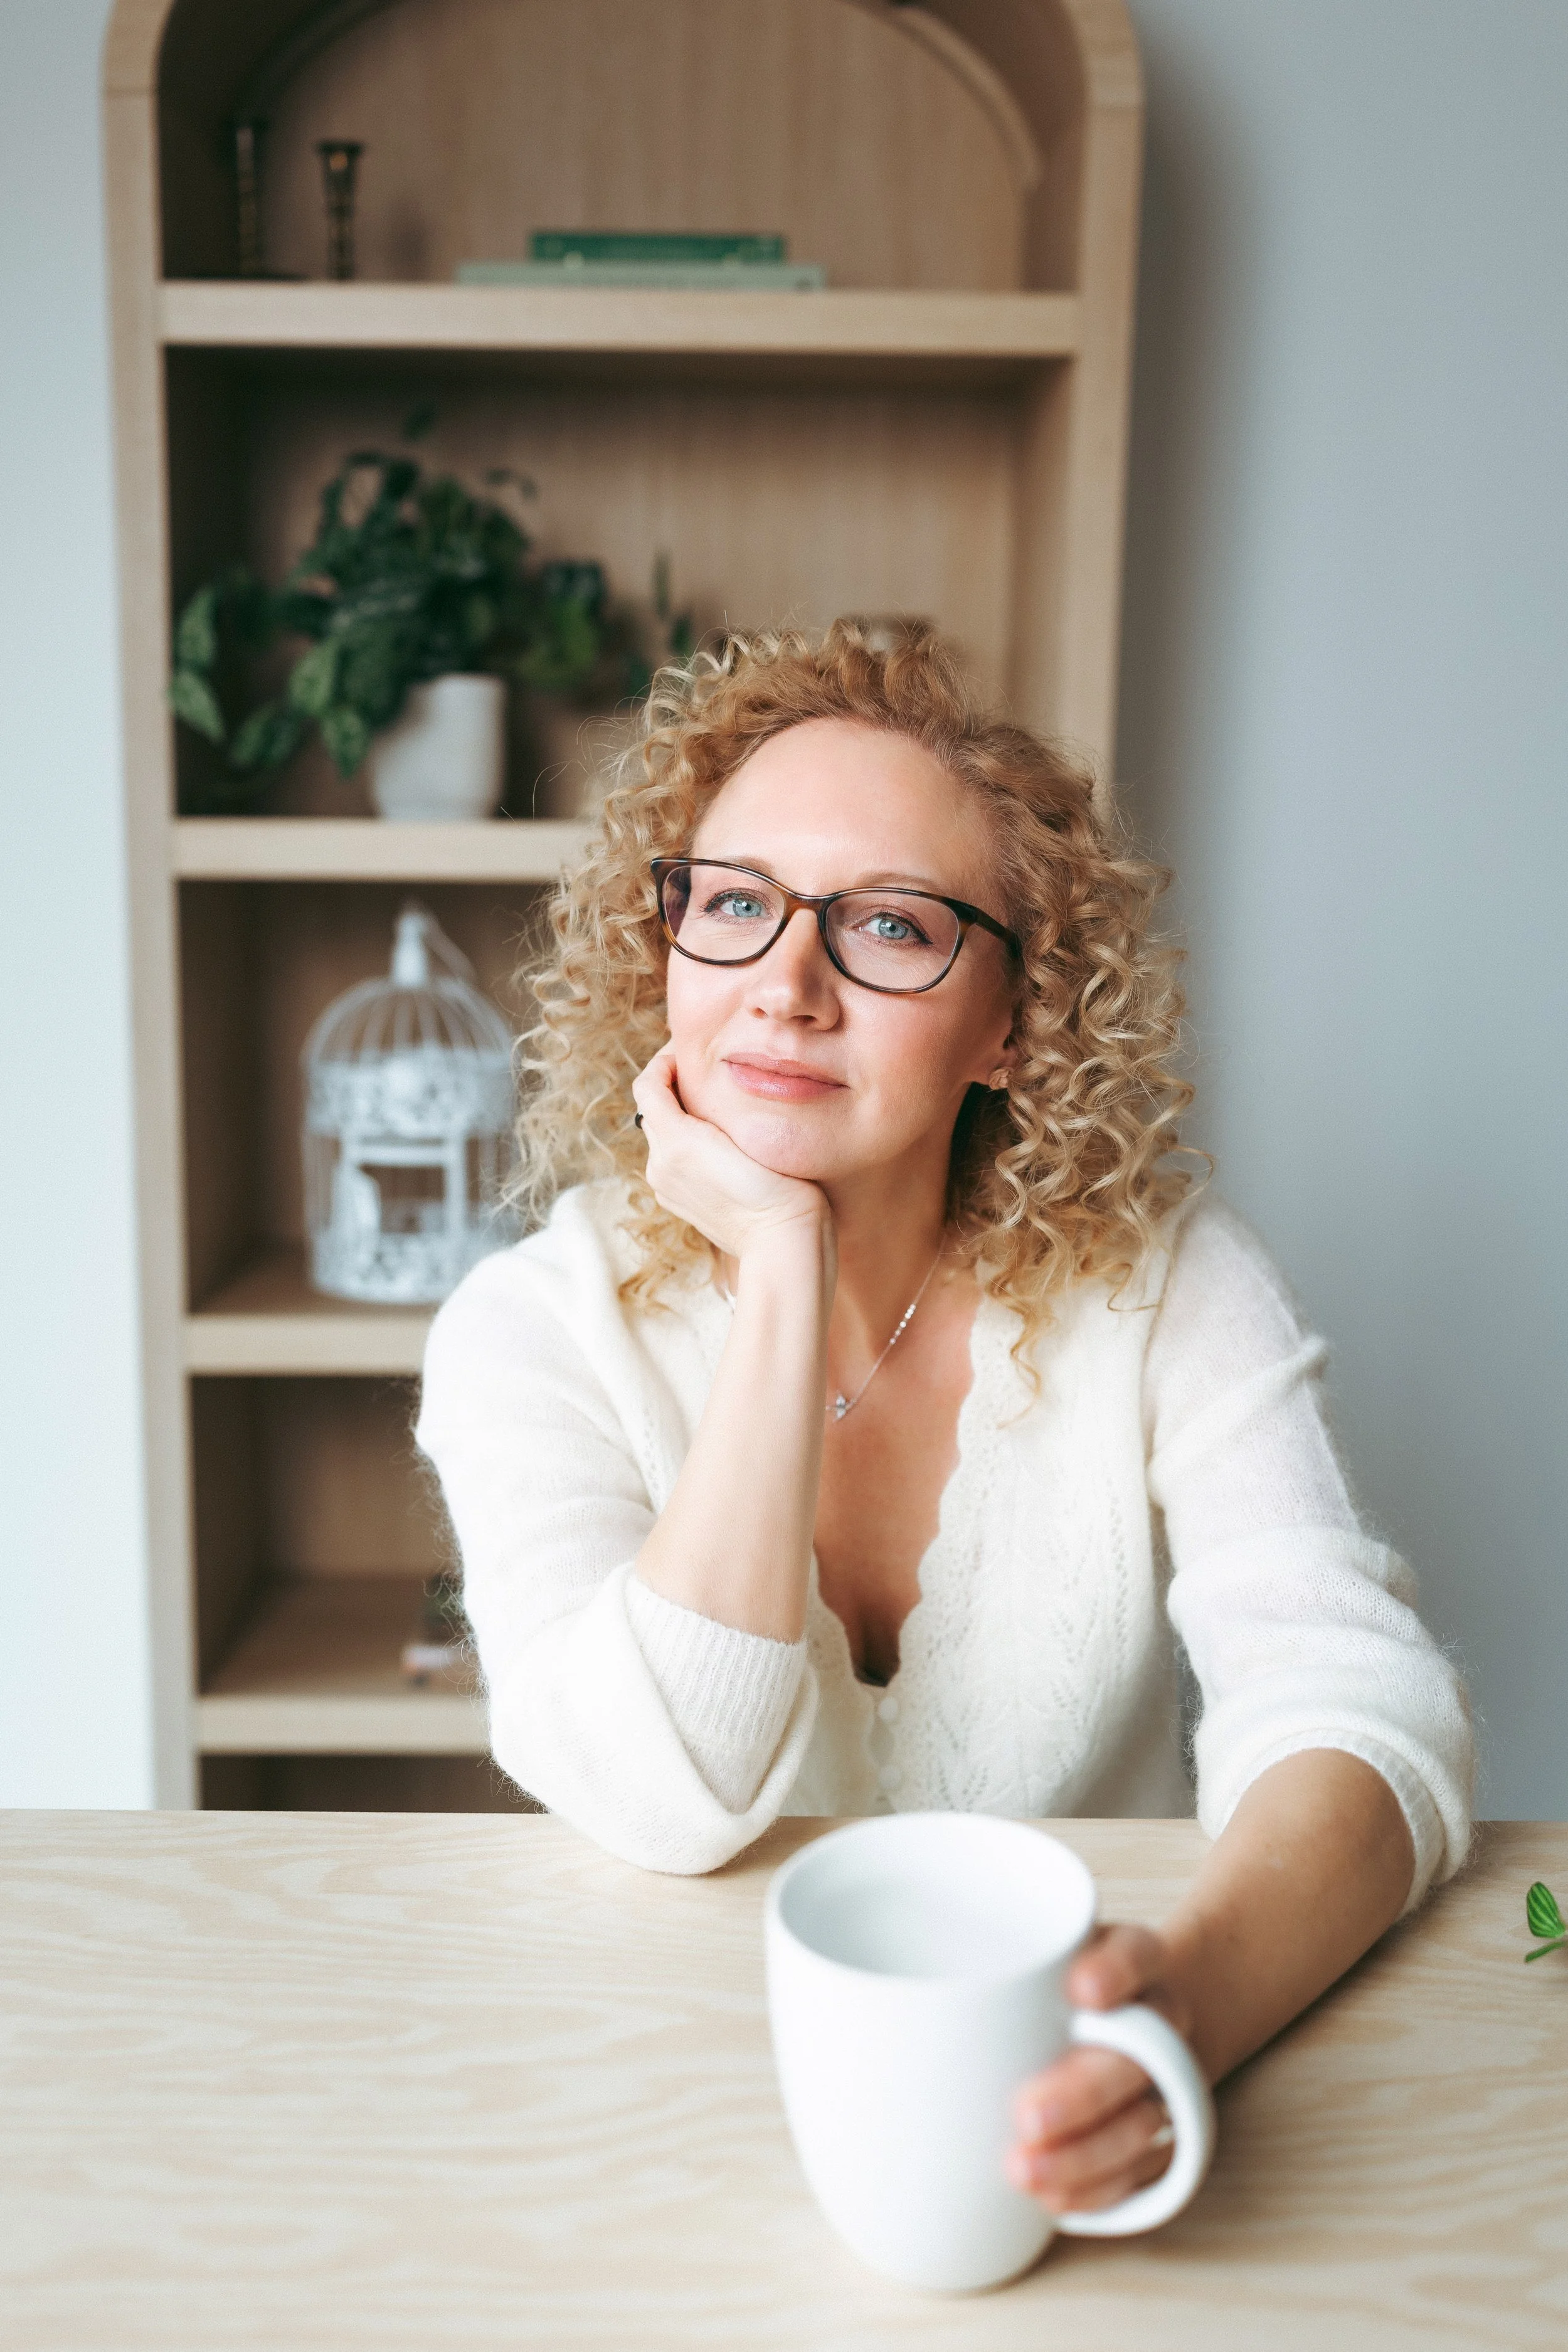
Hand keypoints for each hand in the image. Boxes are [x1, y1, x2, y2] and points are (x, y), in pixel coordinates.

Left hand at [631, 1047, 831, 1265]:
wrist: (784, 1243)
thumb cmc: (779, 1185)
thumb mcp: (743, 1131)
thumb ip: (708, 1102)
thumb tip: (687, 1078)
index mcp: (672, 1143)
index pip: (647, 1085)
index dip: (665, 1060)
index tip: (691, 1050)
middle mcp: (659, 1165)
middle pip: (654, 1109)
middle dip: (674, 1087)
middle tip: (709, 1072)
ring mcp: (667, 1188)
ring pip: (664, 1136)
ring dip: (682, 1117)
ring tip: (718, 1108)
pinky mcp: (680, 1204)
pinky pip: (673, 1161)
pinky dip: (687, 1145)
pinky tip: (721, 1145)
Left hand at [1004, 1925, 1197, 2213]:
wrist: (1115, 2019)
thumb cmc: (1048, 1983)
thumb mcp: (1023, 1954)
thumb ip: (985, 1970)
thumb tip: (897, 2002)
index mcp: (1129, 1959)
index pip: (1137, 1954)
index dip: (1117, 1972)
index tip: (1082, 1991)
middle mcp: (1154, 2019)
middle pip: (1136, 2055)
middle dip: (1084, 2092)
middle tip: (1027, 2117)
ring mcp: (1161, 2081)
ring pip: (1142, 2122)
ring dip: (1085, 2155)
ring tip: (1024, 2171)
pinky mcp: (1155, 2135)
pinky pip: (1141, 2173)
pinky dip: (1097, 2189)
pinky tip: (1053, 2198)